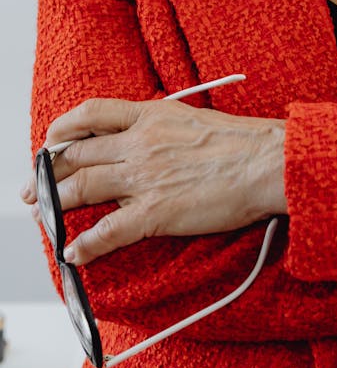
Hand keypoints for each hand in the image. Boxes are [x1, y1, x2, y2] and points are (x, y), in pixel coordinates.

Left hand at [21, 98, 287, 265]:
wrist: (270, 163)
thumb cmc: (247, 144)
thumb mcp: (196, 119)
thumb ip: (167, 126)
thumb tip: (155, 135)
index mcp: (151, 116)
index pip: (91, 114)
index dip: (62, 129)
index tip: (51, 142)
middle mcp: (139, 143)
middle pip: (76, 154)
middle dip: (47, 173)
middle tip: (35, 188)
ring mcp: (144, 177)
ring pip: (81, 188)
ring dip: (54, 205)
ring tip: (43, 217)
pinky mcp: (155, 212)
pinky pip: (106, 231)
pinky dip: (84, 244)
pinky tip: (73, 253)